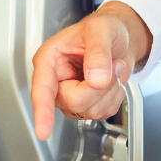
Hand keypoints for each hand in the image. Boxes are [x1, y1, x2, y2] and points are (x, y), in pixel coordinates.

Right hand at [30, 1, 151, 139]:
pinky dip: (116, 96)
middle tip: (112, 64)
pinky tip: (113, 80)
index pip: (42, 90)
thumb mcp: (100, 30)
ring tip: (113, 67)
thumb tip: (95, 79)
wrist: (119, 39)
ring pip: (91, 110)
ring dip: (111, 90)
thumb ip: (98, 53)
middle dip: (99, 87)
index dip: (42, 111)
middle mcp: (56, 81)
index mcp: (49, 60)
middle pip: (75, 102)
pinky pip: (104, 112)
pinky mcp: (86, 105)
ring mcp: (70, 96)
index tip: (42, 131)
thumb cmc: (103, 29)